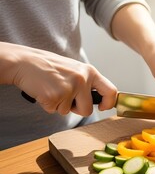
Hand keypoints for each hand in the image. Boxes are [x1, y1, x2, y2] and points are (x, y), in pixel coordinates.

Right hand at [0, 42, 116, 115]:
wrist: (24, 62)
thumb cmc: (49, 67)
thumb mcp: (74, 70)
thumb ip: (87, 82)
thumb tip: (101, 100)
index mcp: (89, 71)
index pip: (111, 91)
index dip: (109, 103)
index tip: (103, 107)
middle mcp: (82, 79)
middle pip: (88, 109)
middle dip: (78, 110)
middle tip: (66, 98)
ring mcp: (69, 88)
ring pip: (68, 111)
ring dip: (60, 106)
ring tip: (52, 89)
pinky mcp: (55, 96)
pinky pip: (54, 110)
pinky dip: (48, 105)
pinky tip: (44, 91)